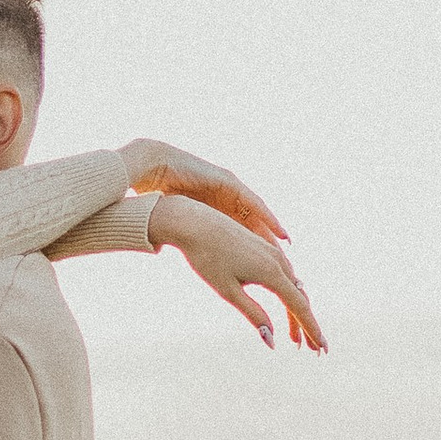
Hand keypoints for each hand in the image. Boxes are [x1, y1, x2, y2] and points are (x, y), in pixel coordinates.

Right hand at [118, 136, 287, 249]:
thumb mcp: (180, 220)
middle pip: (253, 225)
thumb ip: (189, 235)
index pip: (240, 232)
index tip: (265, 272)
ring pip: (258, 215)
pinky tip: (279, 232)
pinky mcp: (229, 182)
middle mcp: (226, 200)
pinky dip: (268, 218)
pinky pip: (254, 203)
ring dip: (273, 232)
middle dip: (268, 244)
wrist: (153, 167)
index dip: (253, 250)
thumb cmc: (160, 194)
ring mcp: (229, 189)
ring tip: (287, 248)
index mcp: (215, 210)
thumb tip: (184, 257)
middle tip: (285, 265)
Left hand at [148, 195, 325, 350]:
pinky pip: (284, 275)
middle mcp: (277, 260)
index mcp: (271, 272)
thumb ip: (253, 314)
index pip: (299, 307)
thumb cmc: (207, 259)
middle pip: (299, 298)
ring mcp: (272, 252)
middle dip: (306, 325)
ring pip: (292, 287)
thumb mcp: (228, 291)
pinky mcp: (264, 248)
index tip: (322, 348)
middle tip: (314, 350)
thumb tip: (272, 340)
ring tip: (295, 338)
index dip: (311, 329)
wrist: (194, 223)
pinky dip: (288, 295)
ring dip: (297, 312)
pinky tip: (287, 306)